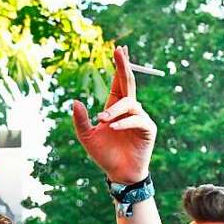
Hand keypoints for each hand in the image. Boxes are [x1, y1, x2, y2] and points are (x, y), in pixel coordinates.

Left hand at [72, 45, 155, 184]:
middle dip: (124, 66)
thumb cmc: (104, 155)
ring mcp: (140, 118)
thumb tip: (75, 101)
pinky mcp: (148, 130)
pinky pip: (137, 120)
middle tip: (120, 50)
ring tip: (103, 121)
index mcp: (115, 108)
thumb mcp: (87, 137)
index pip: (119, 82)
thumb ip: (81, 120)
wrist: (118, 174)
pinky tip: (113, 127)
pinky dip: (124, 123)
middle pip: (128, 83)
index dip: (119, 66)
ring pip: (129, 104)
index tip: (119, 49)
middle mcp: (130, 110)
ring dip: (115, 111)